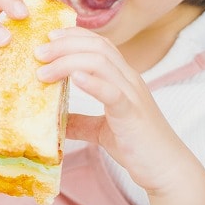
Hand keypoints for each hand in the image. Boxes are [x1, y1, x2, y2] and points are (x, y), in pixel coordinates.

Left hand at [34, 27, 191, 193]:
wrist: (166, 169)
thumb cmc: (137, 147)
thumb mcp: (102, 131)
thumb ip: (81, 123)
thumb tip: (56, 121)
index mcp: (123, 79)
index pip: (100, 44)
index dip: (73, 35)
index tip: (49, 37)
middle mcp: (129, 80)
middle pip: (97, 47)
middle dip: (64, 45)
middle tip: (38, 53)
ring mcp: (132, 95)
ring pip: (101, 63)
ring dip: (68, 62)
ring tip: (44, 71)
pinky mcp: (132, 114)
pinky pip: (113, 92)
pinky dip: (92, 83)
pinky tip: (74, 79)